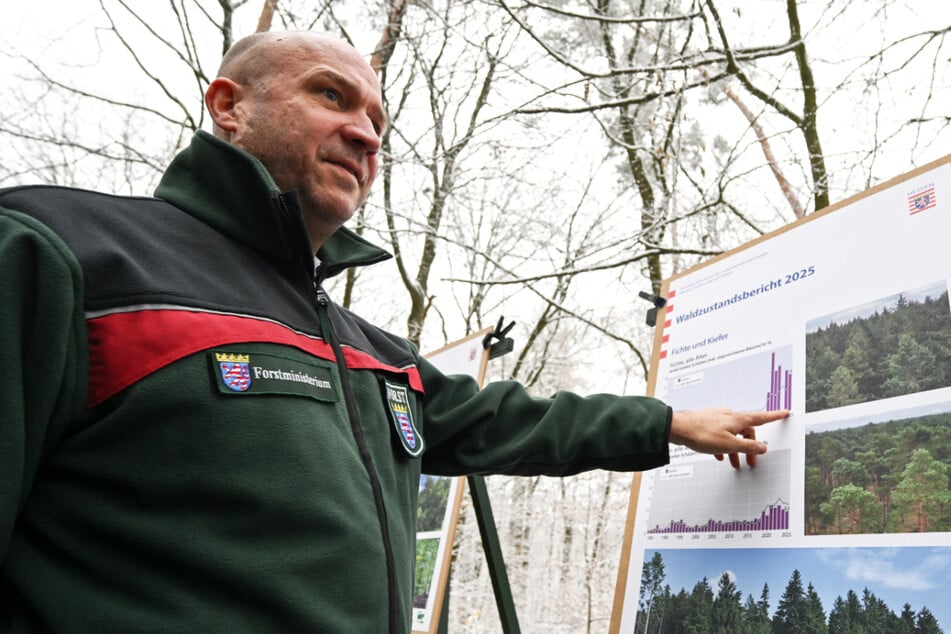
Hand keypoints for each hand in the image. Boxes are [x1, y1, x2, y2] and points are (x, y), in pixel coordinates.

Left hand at [668, 408, 788, 467]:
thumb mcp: (729, 445)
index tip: (785, 412)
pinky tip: (718, 455)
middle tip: (751, 463)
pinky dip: (724, 445)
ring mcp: (718, 418)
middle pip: (747, 431)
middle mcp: (729, 415)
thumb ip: (748, 447)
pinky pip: (721, 434)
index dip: (774, 416)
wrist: (677, 428)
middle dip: (750, 447)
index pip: (761, 417)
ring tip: (734, 463)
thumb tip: (764, 447)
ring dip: (736, 449)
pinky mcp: (708, 422)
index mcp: (737, 419)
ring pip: (733, 434)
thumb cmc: (701, 434)